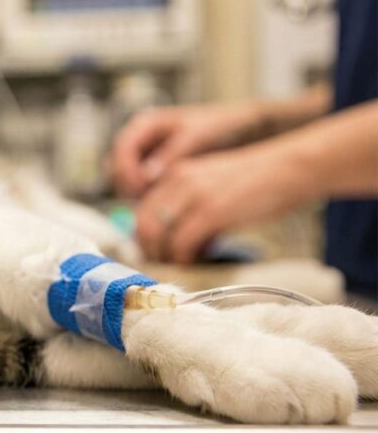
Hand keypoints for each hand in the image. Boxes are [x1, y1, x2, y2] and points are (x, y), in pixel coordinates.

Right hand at [112, 104, 265, 196]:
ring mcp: (146, 157)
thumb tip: (148, 177)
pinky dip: (151, 197)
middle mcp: (141, 140)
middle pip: (118, 169)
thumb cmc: (221, 125)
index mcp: (145, 124)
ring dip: (139, 195)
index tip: (141, 188)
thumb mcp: (196, 137)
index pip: (121, 150)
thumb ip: (171, 155)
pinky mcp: (156, 172)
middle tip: (150, 202)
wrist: (243, 129)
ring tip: (162, 204)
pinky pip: (143, 188)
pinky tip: (168, 204)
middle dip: (130, 187)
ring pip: (128, 182)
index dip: (127, 171)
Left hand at [134, 145, 310, 263]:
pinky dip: (185, 258)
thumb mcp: (211, 183)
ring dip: (167, 257)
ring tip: (183, 265)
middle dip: (151, 251)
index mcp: (176, 173)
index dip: (146, 238)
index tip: (156, 253)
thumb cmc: (255, 181)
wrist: (289, 168)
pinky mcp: (212, 211)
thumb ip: (188, 202)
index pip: (143, 211)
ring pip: (159, 236)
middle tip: (166, 265)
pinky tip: (199, 260)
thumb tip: (172, 239)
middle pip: (145, 225)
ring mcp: (194, 196)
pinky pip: (183, 243)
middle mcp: (179, 181)